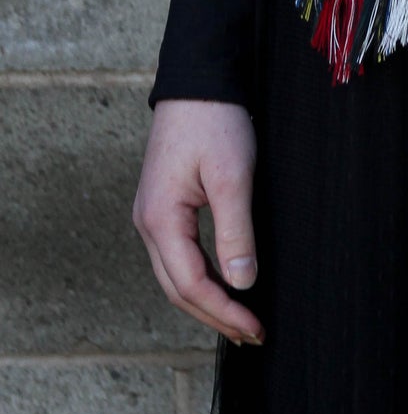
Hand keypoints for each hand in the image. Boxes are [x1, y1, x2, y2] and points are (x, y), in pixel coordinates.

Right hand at [132, 99, 264, 345]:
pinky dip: (200, 276)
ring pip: (175, 274)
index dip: (224, 311)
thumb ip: (236, 232)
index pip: (191, 285)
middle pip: (178, 288)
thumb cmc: (214, 121)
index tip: (254, 327)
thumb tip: (242, 283)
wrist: (196, 80)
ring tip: (239, 318)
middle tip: (251, 333)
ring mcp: (152, 215)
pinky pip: (177, 255)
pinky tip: (222, 283)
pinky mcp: (162, 205)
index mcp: (160, 220)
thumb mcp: (232, 175)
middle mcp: (147, 223)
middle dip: (214, 315)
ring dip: (206, 299)